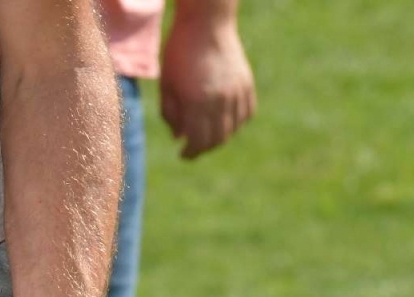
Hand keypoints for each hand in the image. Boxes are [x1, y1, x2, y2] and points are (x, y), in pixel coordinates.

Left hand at [160, 17, 257, 159]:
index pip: (198, 142)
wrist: (206, 25)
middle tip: (193, 149)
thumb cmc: (179, 53)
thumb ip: (170, 114)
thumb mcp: (167, 85)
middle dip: (204, 148)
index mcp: (196, 103)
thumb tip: (179, 137)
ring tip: (207, 135)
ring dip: (220, 137)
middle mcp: (220, 101)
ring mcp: (236, 92)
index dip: (190, 153)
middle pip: (217, 139)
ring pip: (233, 129)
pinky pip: (246, 113)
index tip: (183, 155)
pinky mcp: (246, 84)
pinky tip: (225, 120)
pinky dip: (237, 122)